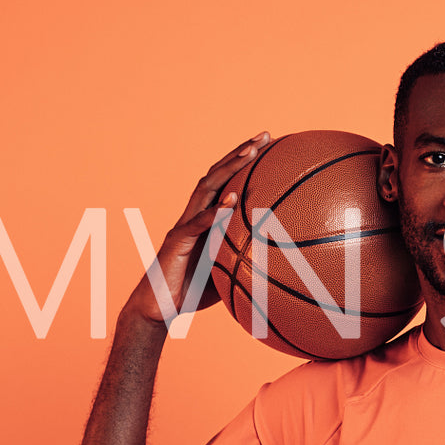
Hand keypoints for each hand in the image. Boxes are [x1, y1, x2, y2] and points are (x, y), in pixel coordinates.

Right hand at [124, 132, 272, 324]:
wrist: (158, 308)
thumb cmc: (193, 291)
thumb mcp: (228, 271)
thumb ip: (249, 258)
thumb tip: (286, 263)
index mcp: (206, 218)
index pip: (227, 181)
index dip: (245, 162)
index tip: (270, 144)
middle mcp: (193, 214)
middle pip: (217, 174)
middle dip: (241, 152)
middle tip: (266, 135)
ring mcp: (183, 225)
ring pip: (205, 189)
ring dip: (228, 168)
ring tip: (250, 153)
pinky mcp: (176, 241)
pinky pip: (197, 224)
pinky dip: (214, 212)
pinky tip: (231, 201)